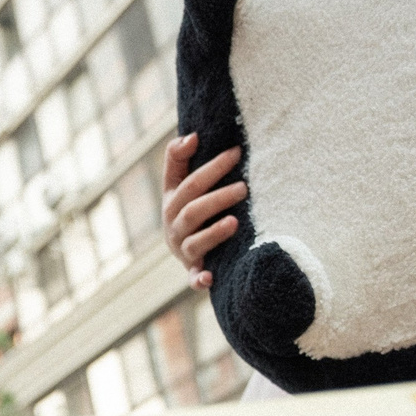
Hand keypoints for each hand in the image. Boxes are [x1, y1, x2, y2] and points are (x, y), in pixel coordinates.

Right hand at [162, 134, 246, 289]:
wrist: (184, 249)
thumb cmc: (188, 207)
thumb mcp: (178, 184)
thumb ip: (178, 158)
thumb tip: (191, 136)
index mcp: (171, 203)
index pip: (189, 183)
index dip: (212, 168)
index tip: (236, 152)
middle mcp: (174, 227)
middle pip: (193, 211)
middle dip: (218, 198)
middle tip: (244, 187)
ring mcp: (182, 251)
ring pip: (195, 242)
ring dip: (213, 233)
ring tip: (235, 222)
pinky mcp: (192, 272)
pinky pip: (193, 278)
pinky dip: (199, 279)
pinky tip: (210, 278)